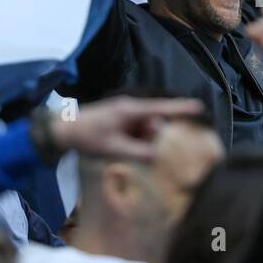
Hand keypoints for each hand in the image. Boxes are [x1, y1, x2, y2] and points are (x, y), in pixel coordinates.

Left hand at [47, 96, 204, 162]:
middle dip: (154, 137)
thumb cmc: (87, 137)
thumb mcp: (113, 148)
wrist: (62, 130)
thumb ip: (138, 152)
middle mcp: (131, 109)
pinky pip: (136, 131)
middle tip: (139, 150)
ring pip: (146, 129)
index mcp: (131, 110)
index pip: (162, 108)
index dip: (181, 108)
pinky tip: (122, 148)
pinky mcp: (120, 121)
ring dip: (143, 141)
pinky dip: (135, 141)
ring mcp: (125, 115)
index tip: (199, 107)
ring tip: (123, 149)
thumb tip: (158, 155)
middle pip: (155, 122)